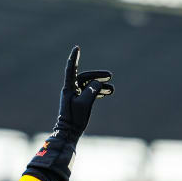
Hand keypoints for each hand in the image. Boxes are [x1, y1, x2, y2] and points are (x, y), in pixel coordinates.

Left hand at [25, 47, 112, 180]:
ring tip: (112, 89)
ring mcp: (75, 96)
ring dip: (100, 85)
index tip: (77, 48)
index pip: (71, 69)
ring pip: (89, 85)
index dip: (74, 58)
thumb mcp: (84, 103)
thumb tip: (97, 83)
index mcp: (68, 88)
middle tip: (109, 76)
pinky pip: (90, 92)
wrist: (69, 132)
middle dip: (97, 76)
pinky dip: (99, 91)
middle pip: (85, 77)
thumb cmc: (74, 118)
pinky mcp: (79, 102)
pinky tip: (107, 93)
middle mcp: (71, 90)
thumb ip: (91, 90)